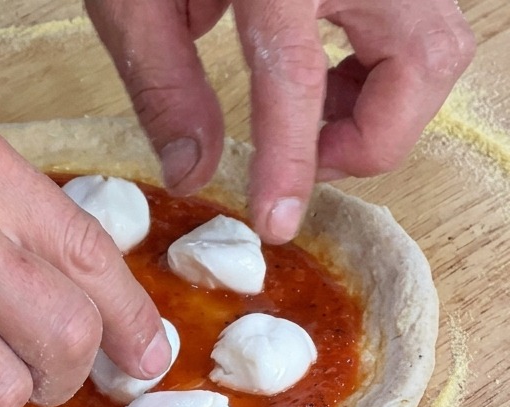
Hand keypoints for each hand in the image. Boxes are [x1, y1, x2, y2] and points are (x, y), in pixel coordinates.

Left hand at [85, 0, 474, 242]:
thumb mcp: (132, 1)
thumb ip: (162, 86)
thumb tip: (194, 173)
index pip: (297, 74)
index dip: (290, 160)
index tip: (277, 222)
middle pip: (423, 61)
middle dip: (370, 136)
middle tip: (305, 158)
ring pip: (436, 47)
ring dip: (383, 106)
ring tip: (309, 118)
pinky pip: (420, 25)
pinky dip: (382, 71)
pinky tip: (324, 77)